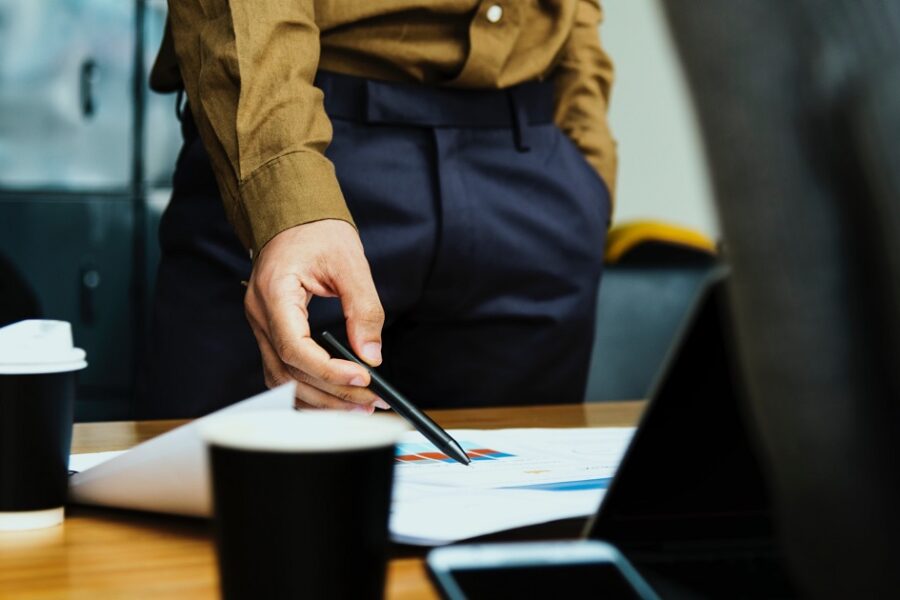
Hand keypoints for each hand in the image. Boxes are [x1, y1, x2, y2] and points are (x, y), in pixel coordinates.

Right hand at [244, 220, 387, 412]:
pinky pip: (283, 371)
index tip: (362, 379)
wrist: (292, 215)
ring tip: (357, 406)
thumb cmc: (316, 231)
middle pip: (288, 372)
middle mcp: (260, 315)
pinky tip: (334, 397)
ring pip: (282, 379)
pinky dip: (307, 389)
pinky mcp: (270, 332)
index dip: (328, 370)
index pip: (294, 347)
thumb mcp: (350, 263)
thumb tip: (371, 355)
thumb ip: (363, 309)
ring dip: (320, 399)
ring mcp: (261, 325)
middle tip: (370, 402)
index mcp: (274, 292)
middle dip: (331, 393)